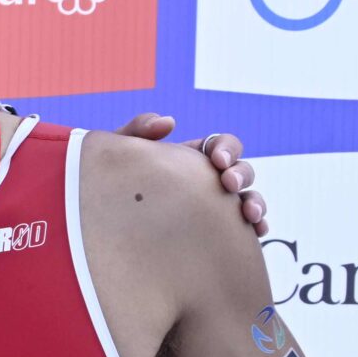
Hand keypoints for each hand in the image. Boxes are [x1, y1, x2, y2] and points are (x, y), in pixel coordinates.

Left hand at [115, 113, 265, 235]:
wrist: (101, 223)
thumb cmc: (110, 183)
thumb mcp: (118, 153)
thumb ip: (137, 130)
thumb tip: (168, 122)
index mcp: (191, 159)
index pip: (220, 146)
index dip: (226, 148)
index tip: (217, 160)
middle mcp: (207, 182)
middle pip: (240, 171)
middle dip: (241, 174)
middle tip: (228, 184)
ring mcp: (213, 209)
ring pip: (247, 200)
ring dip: (255, 202)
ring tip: (250, 215)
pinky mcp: (215, 234)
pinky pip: (243, 230)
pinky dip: (256, 227)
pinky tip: (256, 231)